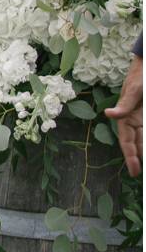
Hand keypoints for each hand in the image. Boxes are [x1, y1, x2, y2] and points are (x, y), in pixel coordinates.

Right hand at [106, 54, 141, 176]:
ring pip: (143, 140)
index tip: (135, 172)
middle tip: (141, 174)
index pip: (127, 141)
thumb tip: (108, 115)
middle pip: (137, 145)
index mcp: (126, 118)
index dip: (131, 157)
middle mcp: (135, 122)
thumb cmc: (140, 77)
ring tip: (144, 166)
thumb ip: (124, 105)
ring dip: (144, 151)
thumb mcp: (135, 90)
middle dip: (139, 159)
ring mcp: (143, 120)